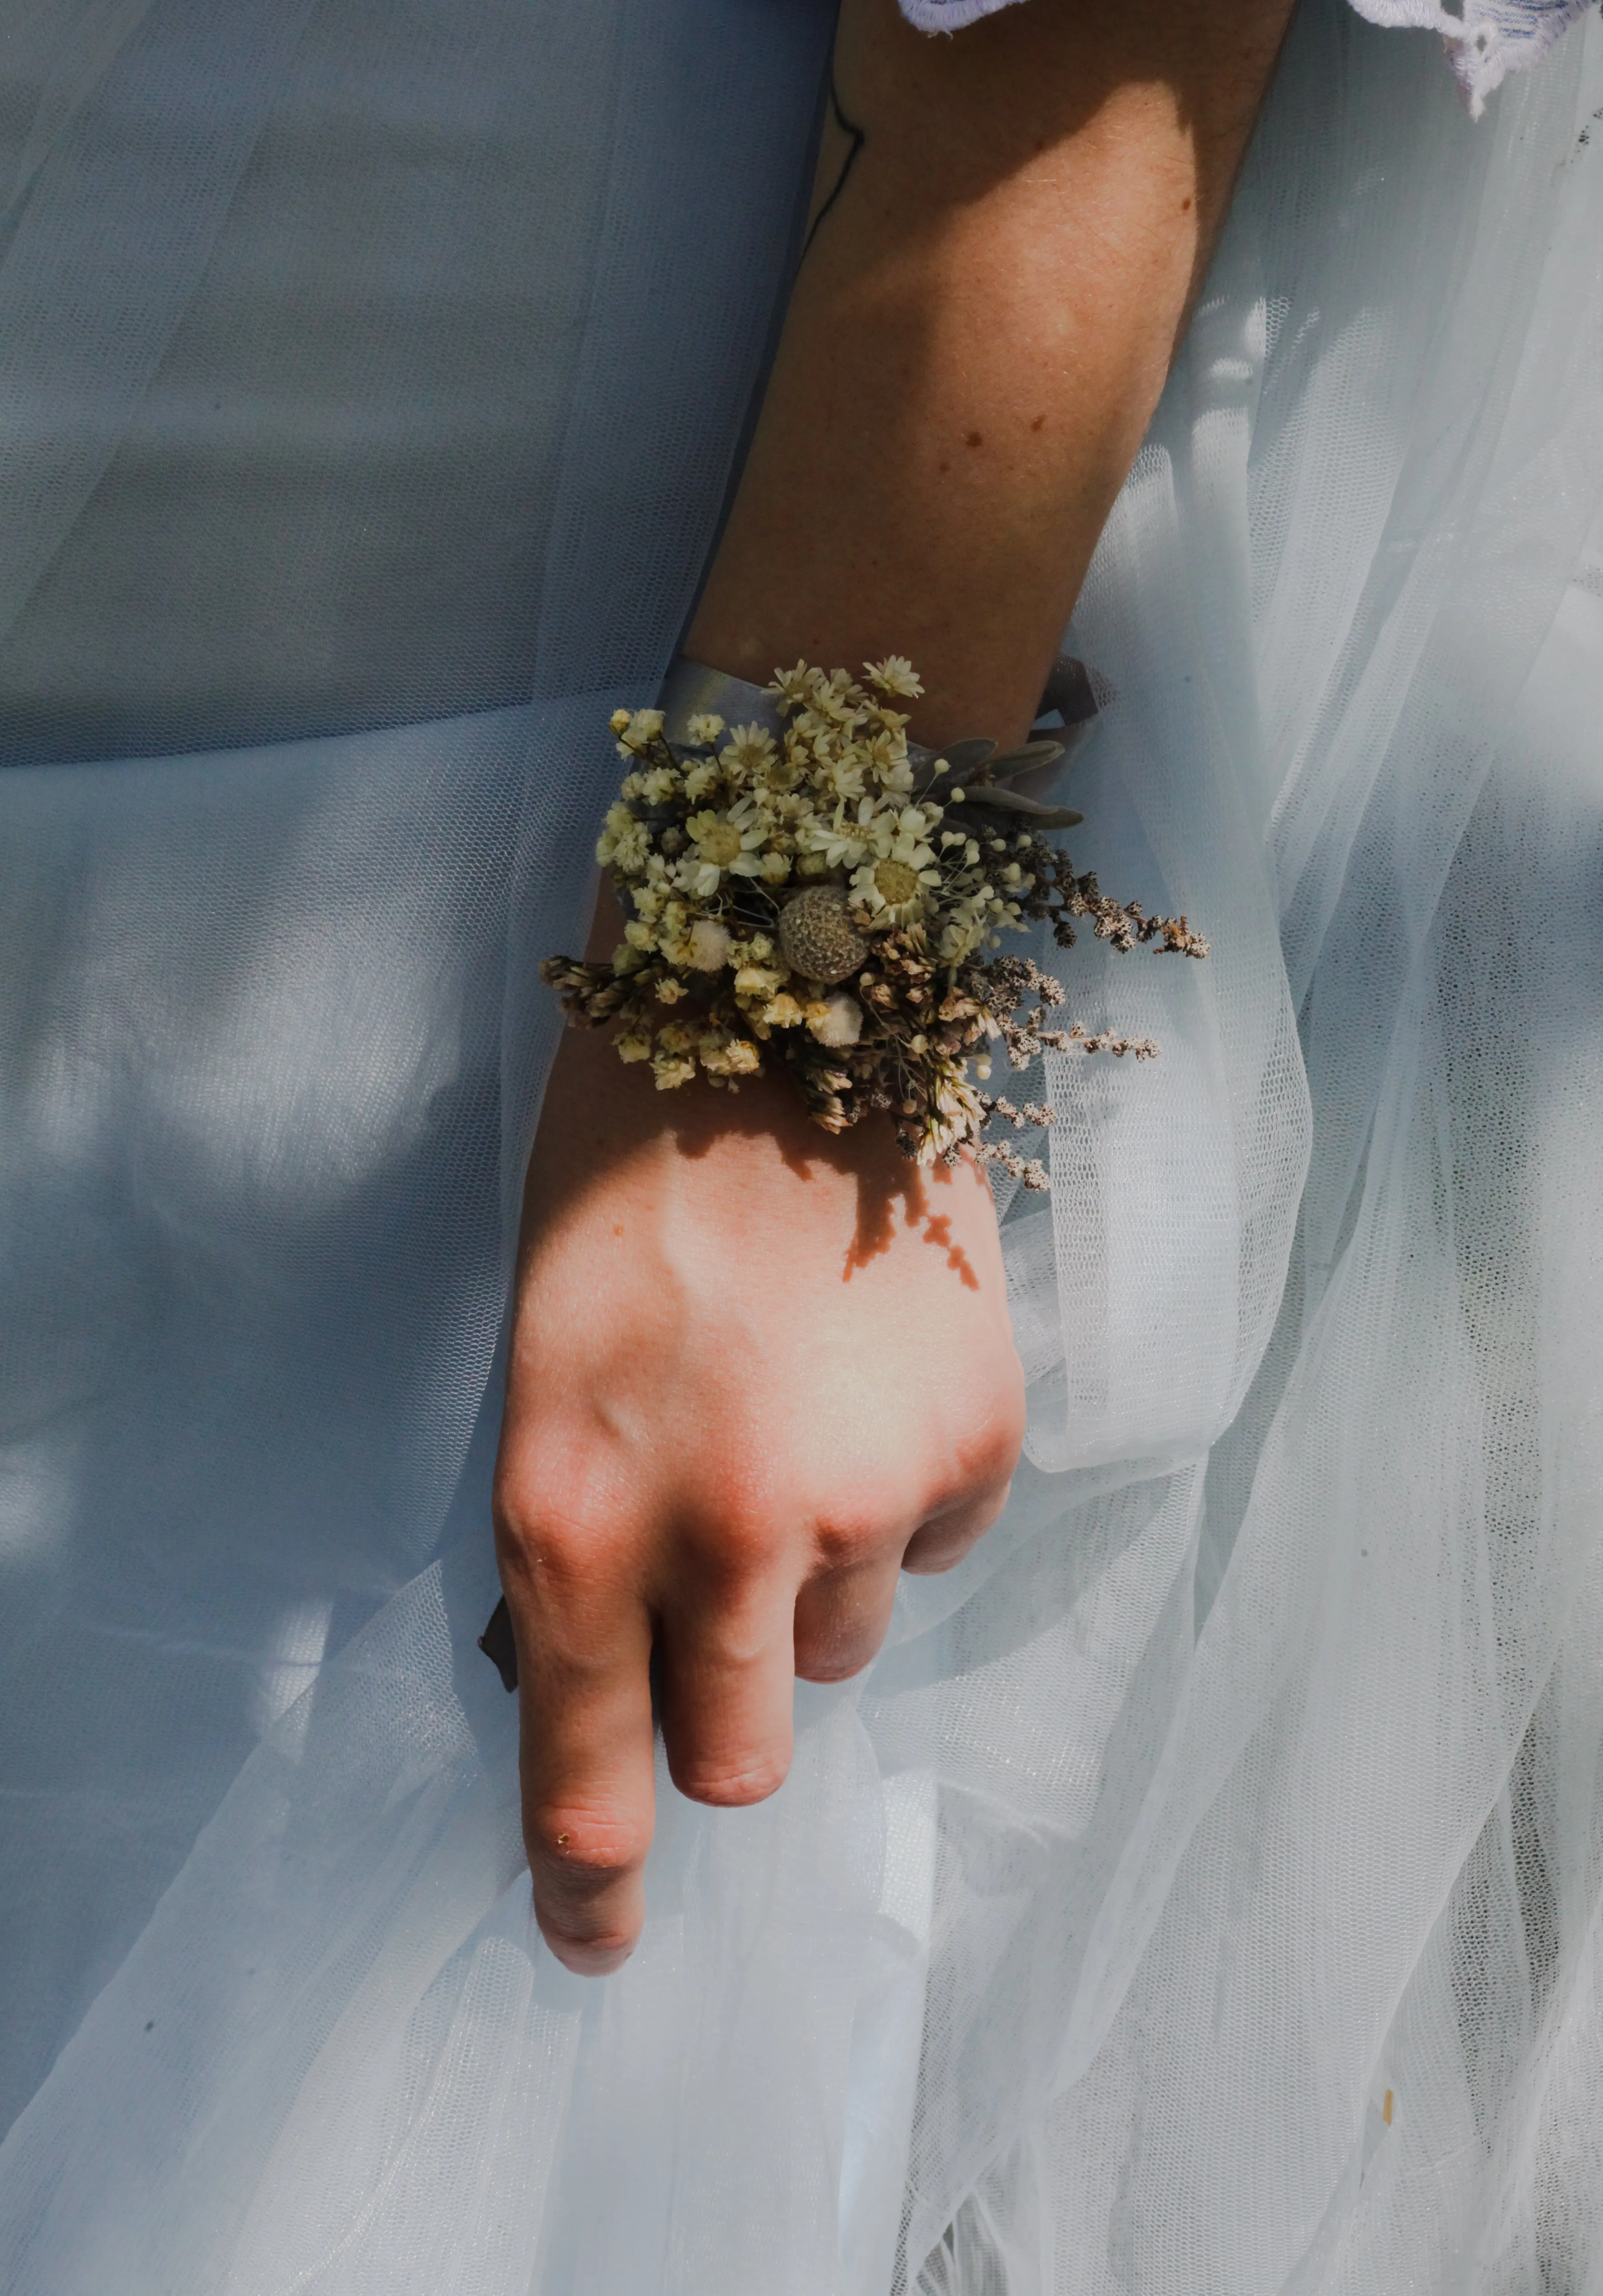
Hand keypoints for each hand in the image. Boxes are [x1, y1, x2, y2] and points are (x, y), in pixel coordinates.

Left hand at [492, 1016, 1024, 1972]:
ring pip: (837, 1639)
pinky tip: (873, 1371)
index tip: (595, 1945)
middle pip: (737, 1756)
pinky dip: (905, 1490)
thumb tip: (605, 1675)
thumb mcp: (541, 1380)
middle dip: (723, 1708)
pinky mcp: (972, 1444)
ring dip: (814, 1569)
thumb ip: (577, 1543)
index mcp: (572, 1516)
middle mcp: (717, 1535)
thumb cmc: (625, 1187)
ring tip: (799, 1407)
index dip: (588, 1884)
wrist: (780, 1012)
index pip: (580, 1773)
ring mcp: (861, 1497)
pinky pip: (940, 1541)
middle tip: (727, 1602)